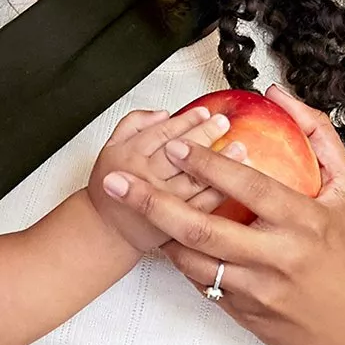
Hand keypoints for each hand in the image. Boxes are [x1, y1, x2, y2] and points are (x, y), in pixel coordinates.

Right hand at [87, 106, 246, 252]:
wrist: (108, 232)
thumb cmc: (111, 192)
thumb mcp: (110, 148)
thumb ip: (133, 125)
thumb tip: (163, 114)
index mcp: (129, 157)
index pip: (161, 133)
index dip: (185, 121)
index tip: (203, 113)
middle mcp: (144, 178)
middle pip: (178, 152)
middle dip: (204, 135)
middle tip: (222, 123)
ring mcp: (160, 203)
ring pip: (192, 179)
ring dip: (219, 162)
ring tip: (237, 147)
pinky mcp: (173, 225)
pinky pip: (199, 206)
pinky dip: (218, 193)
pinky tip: (234, 181)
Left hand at [107, 85, 344, 344]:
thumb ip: (317, 137)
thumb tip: (276, 96)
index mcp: (304, 220)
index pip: (248, 188)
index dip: (207, 165)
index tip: (175, 145)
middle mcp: (277, 256)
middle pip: (202, 229)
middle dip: (152, 203)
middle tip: (118, 182)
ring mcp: (256, 289)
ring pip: (193, 260)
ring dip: (160, 233)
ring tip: (134, 207)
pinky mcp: (242, 312)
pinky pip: (202, 282)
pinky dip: (181, 260)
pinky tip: (167, 239)